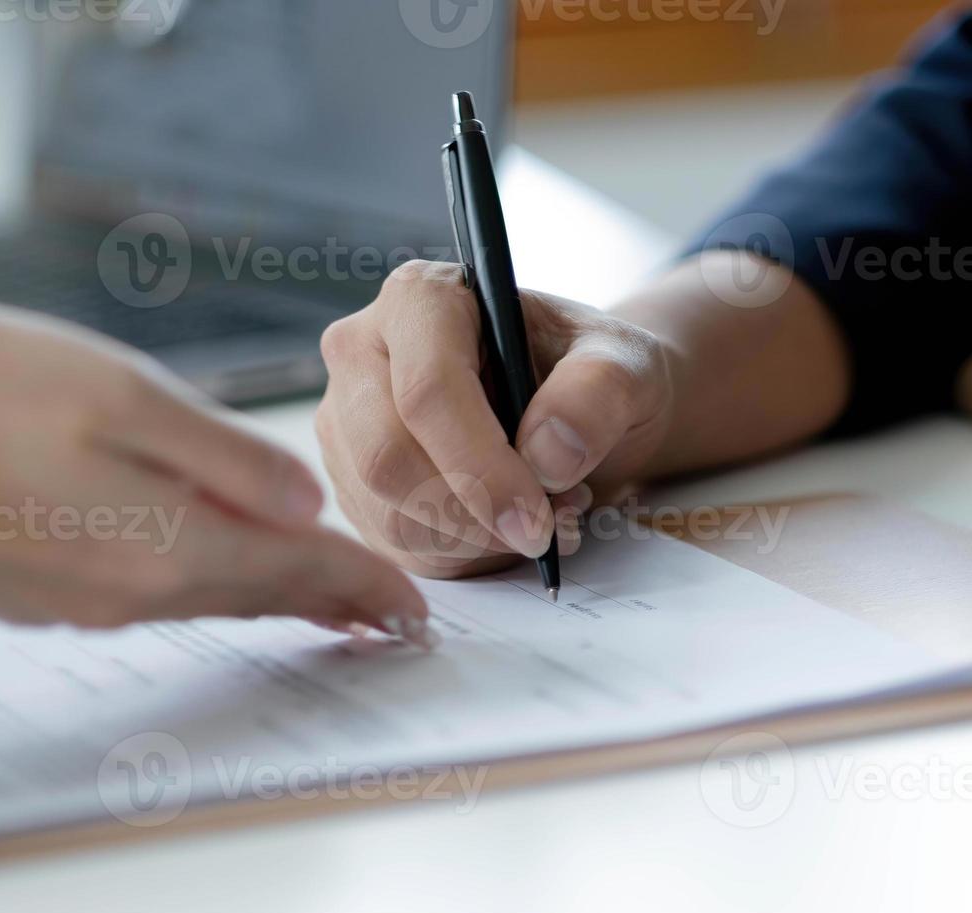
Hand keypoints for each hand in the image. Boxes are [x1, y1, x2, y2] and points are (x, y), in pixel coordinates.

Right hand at [0, 296, 429, 637]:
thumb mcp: (112, 392)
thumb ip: (217, 453)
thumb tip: (303, 500)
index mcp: (162, 545)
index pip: (297, 573)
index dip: (365, 587)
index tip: (415, 610)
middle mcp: (126, 594)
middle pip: (255, 596)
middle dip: (329, 601)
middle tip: (388, 615)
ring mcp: (73, 602)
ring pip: (200, 597)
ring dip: (266, 593)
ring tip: (319, 591)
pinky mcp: (31, 594)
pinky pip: (143, 593)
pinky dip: (197, 581)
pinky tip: (203, 561)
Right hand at [315, 261, 671, 577]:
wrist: (578, 406)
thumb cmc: (592, 372)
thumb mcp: (626, 365)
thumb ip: (598, 393)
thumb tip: (546, 455)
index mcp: (421, 298)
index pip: (428, 392)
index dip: (480, 468)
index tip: (535, 520)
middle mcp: (363, 351)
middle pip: (387, 458)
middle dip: (473, 516)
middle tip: (543, 531)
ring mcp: (346, 420)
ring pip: (387, 512)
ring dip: (473, 540)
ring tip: (539, 514)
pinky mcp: (351, 478)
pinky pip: (392, 543)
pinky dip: (460, 554)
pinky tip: (502, 527)